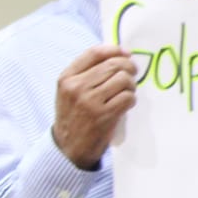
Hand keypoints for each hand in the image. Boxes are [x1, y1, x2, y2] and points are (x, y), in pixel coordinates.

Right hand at [52, 44, 136, 169]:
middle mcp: (76, 87)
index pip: (94, 53)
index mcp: (66, 78)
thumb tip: (120, 54)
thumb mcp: (69, 91)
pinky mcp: (103, 115)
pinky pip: (128, 97)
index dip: (114, 50)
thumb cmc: (73, 116)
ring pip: (123, 79)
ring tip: (126, 92)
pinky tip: (125, 104)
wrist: (68, 148)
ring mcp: (89, 101)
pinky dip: (131, 100)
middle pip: (113, 65)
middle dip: (128, 68)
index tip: (126, 53)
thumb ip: (87, 73)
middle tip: (131, 75)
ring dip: (131, 85)